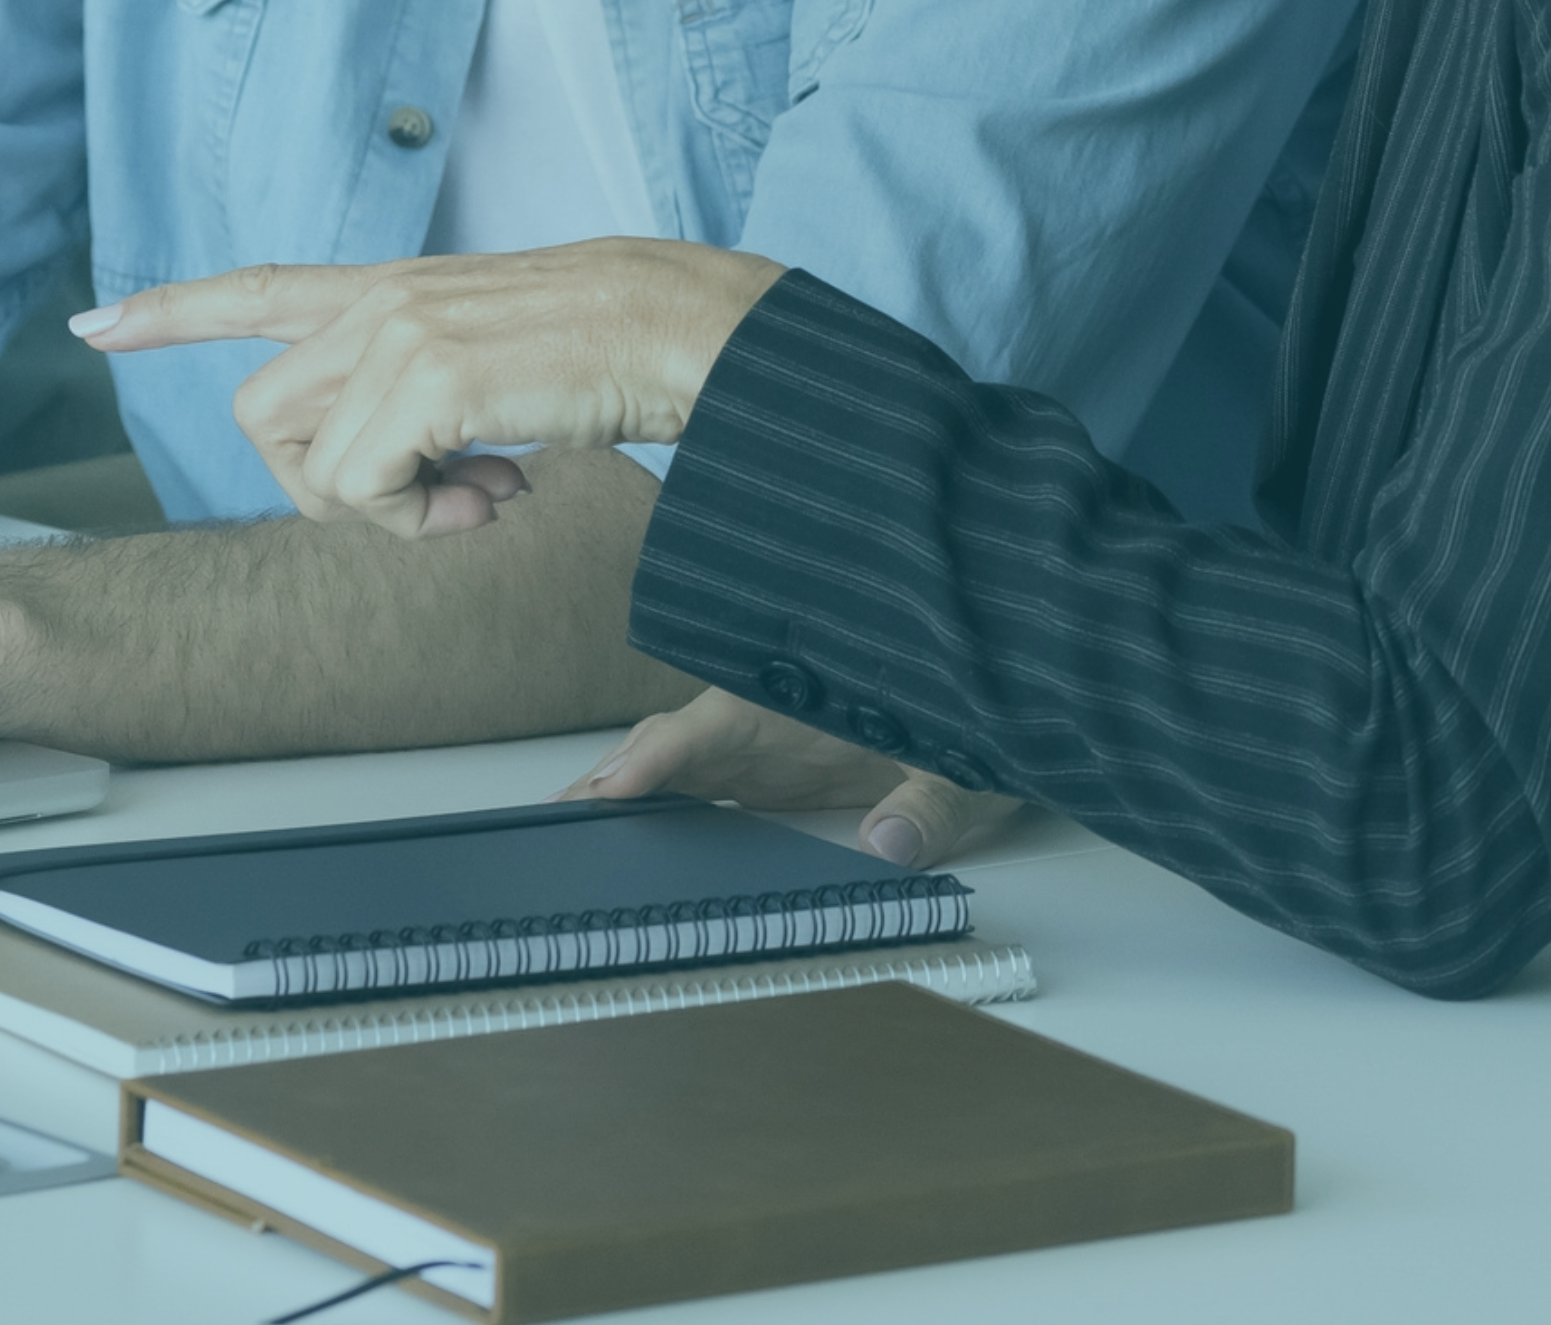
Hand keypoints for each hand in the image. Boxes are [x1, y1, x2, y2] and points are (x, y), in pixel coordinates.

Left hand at [77, 239, 784, 533]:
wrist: (690, 329)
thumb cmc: (619, 351)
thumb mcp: (499, 360)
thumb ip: (431, 396)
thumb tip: (410, 476)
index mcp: (398, 288)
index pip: (260, 288)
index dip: (173, 312)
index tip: (98, 329)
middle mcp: (382, 299)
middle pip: (265, 418)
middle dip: (334, 491)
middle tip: (445, 501)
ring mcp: (398, 332)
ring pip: (310, 466)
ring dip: (387, 514)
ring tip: (483, 496)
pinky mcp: (425, 376)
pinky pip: (365, 492)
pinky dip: (422, 522)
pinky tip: (501, 496)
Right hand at [564, 686, 1017, 872]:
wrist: (998, 705)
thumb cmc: (979, 724)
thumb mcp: (968, 765)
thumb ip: (930, 801)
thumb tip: (887, 846)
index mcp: (803, 704)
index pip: (714, 726)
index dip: (660, 756)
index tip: (611, 787)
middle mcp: (768, 720)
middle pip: (671, 741)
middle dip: (611, 778)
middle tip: (552, 823)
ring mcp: (763, 745)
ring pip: (673, 761)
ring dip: (621, 792)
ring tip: (560, 832)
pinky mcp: (768, 768)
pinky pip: (696, 783)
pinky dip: (653, 805)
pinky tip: (620, 836)